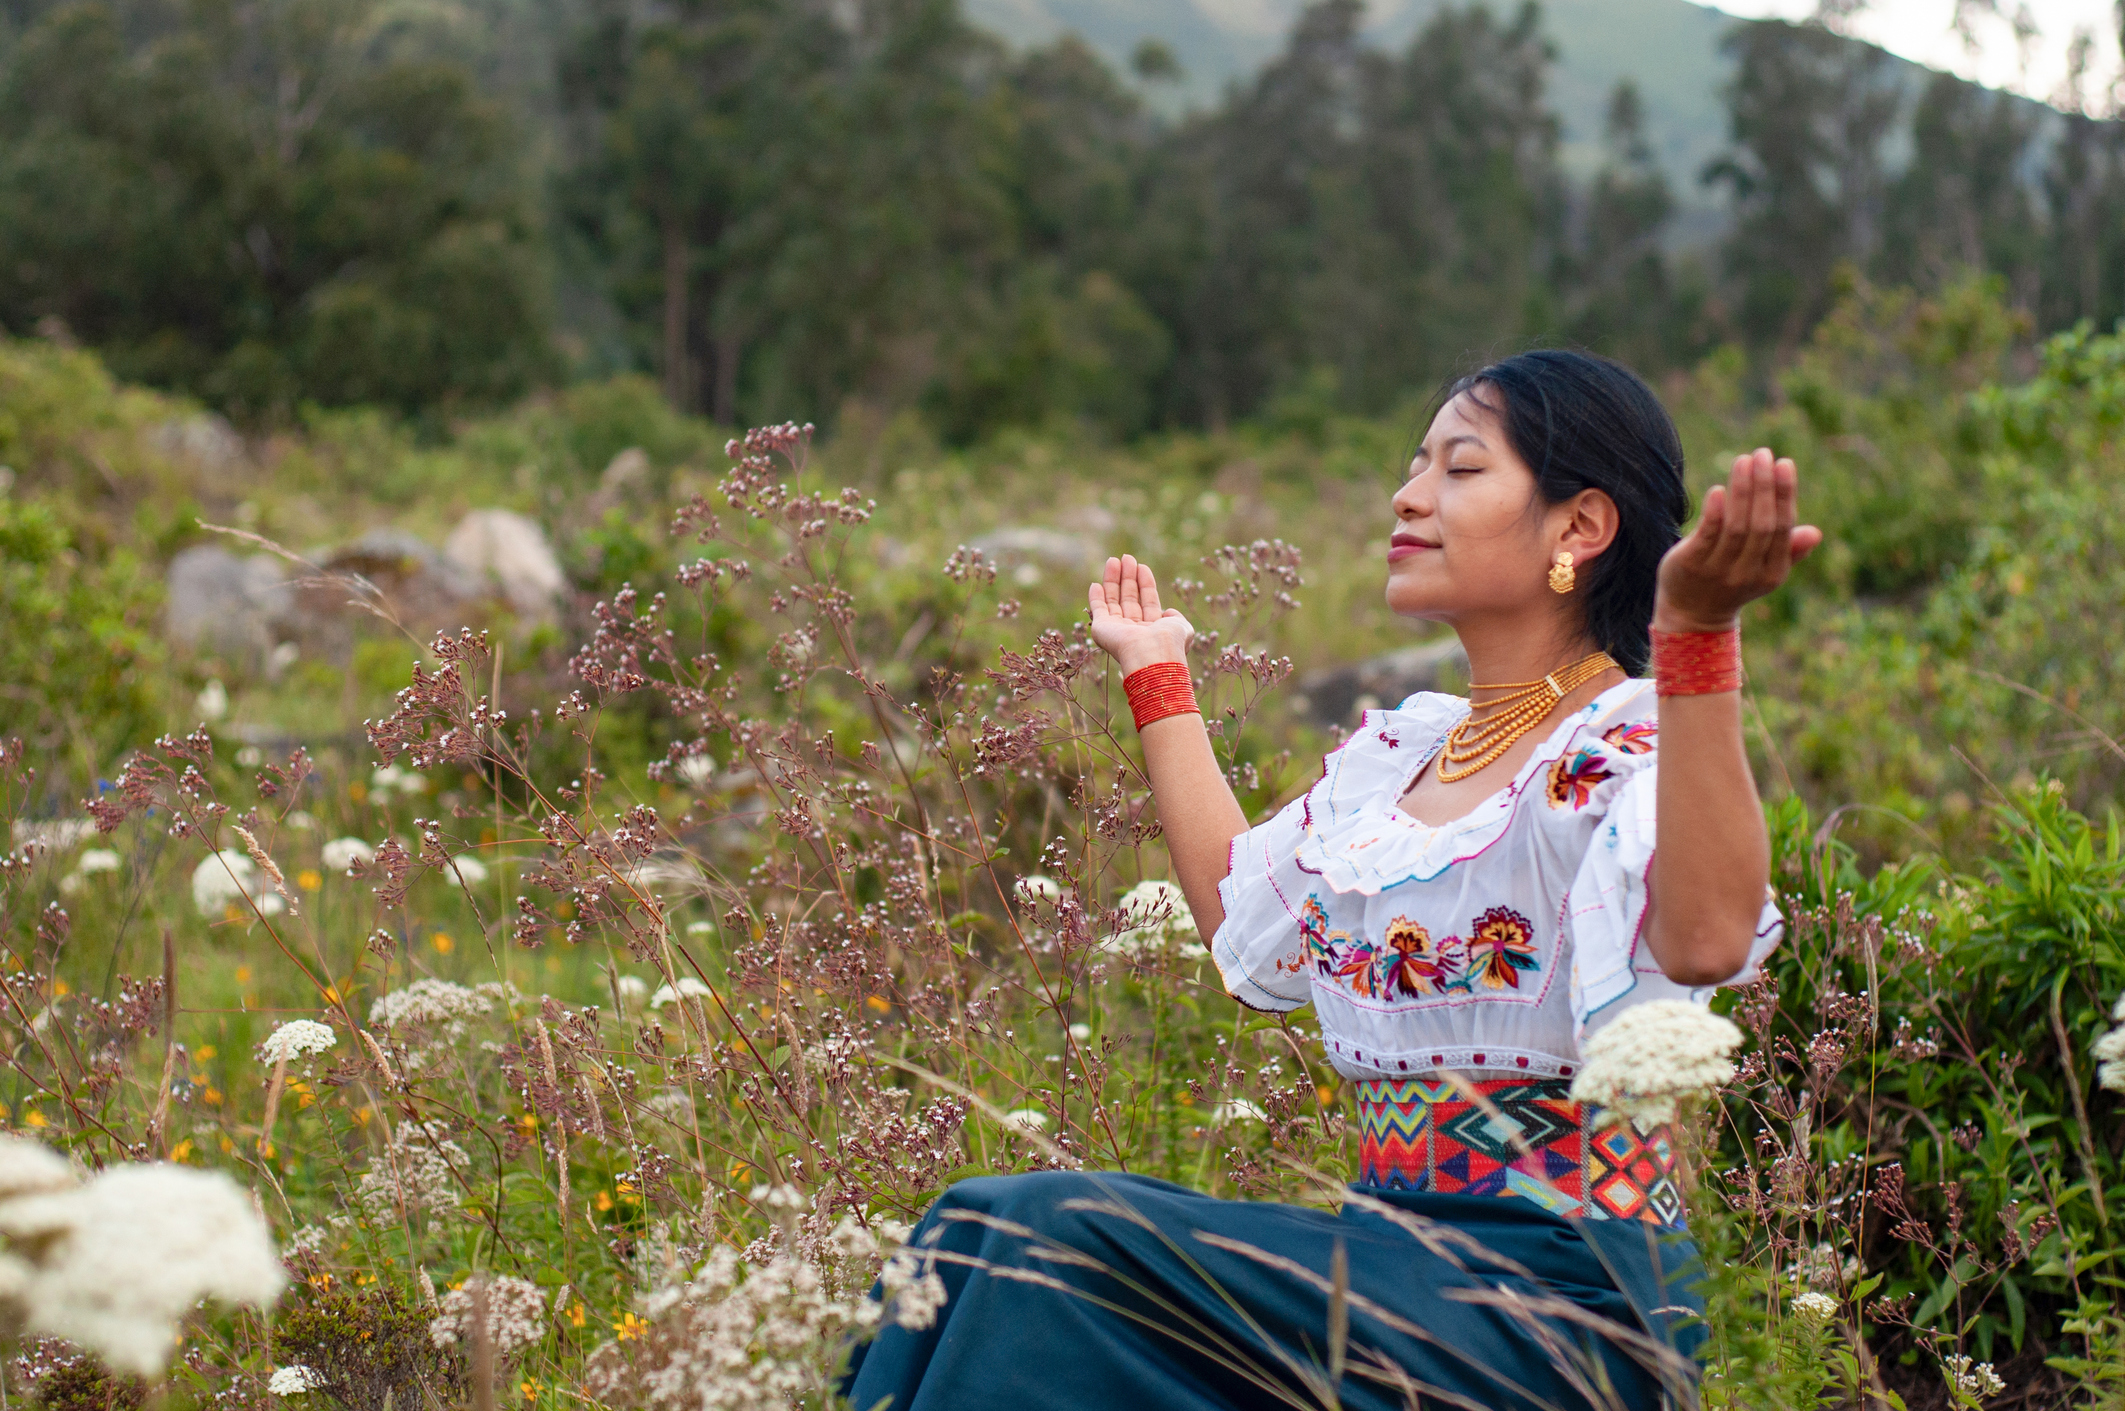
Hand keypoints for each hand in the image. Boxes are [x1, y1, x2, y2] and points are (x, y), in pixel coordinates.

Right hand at [1088, 555, 1193, 671]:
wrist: (1151, 654)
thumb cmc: (1169, 641)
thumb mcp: (1182, 627)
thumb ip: (1177, 618)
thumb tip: (1168, 612)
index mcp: (1152, 630)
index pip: (1148, 602)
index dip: (1145, 583)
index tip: (1142, 566)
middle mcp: (1134, 630)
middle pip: (1129, 598)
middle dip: (1128, 577)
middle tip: (1127, 557)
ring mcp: (1117, 630)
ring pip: (1114, 600)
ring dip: (1113, 580)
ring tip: (1114, 560)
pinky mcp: (1102, 629)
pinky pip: (1098, 610)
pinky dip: (1095, 598)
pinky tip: (1095, 584)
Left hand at [1654, 448, 1822, 632]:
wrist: (1691, 616)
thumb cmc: (1732, 581)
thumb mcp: (1763, 570)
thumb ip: (1786, 550)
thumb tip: (1815, 533)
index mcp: (1772, 572)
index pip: (1781, 527)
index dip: (1783, 494)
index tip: (1783, 463)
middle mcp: (1747, 573)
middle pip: (1761, 524)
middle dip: (1763, 486)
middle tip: (1762, 454)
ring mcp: (1718, 570)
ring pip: (1735, 526)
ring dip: (1741, 490)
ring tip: (1742, 461)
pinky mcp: (1691, 565)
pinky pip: (1706, 535)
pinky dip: (1714, 512)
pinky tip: (1718, 490)